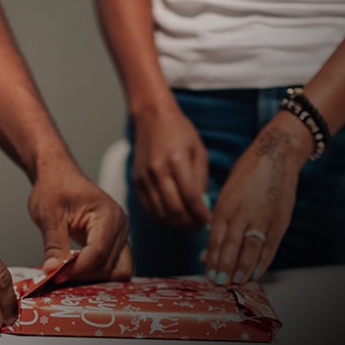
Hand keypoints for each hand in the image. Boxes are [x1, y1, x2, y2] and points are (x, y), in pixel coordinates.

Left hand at [28, 161, 131, 283]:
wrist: (58, 176)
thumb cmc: (54, 187)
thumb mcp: (48, 215)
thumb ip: (53, 244)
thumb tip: (52, 271)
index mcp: (108, 215)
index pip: (98, 252)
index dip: (78, 269)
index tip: (56, 276)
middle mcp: (121, 226)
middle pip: (110, 266)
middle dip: (84, 275)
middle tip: (57, 276)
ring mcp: (120, 236)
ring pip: (115, 271)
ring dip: (91, 278)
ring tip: (66, 274)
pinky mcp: (114, 243)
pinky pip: (111, 266)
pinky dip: (93, 273)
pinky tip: (73, 271)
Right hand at [131, 106, 210, 228]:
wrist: (152, 118)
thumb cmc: (179, 132)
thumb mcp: (198, 151)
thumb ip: (201, 180)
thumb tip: (203, 206)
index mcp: (177, 161)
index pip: (191, 198)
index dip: (201, 215)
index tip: (208, 221)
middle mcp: (158, 170)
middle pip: (174, 209)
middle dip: (189, 223)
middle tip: (199, 226)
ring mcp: (144, 177)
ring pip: (160, 213)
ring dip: (176, 223)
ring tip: (187, 223)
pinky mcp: (136, 182)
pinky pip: (148, 208)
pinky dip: (161, 217)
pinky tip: (172, 217)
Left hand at [204, 114, 311, 284]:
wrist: (276, 155)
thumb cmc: (247, 176)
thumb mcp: (227, 195)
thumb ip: (220, 223)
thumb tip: (208, 252)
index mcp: (225, 207)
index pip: (215, 239)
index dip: (211, 260)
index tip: (208, 275)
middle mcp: (242, 214)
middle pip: (230, 246)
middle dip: (224, 267)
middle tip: (219, 283)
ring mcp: (262, 218)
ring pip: (250, 249)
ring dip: (243, 269)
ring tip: (236, 283)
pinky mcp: (279, 220)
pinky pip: (270, 246)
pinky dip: (263, 262)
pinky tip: (256, 274)